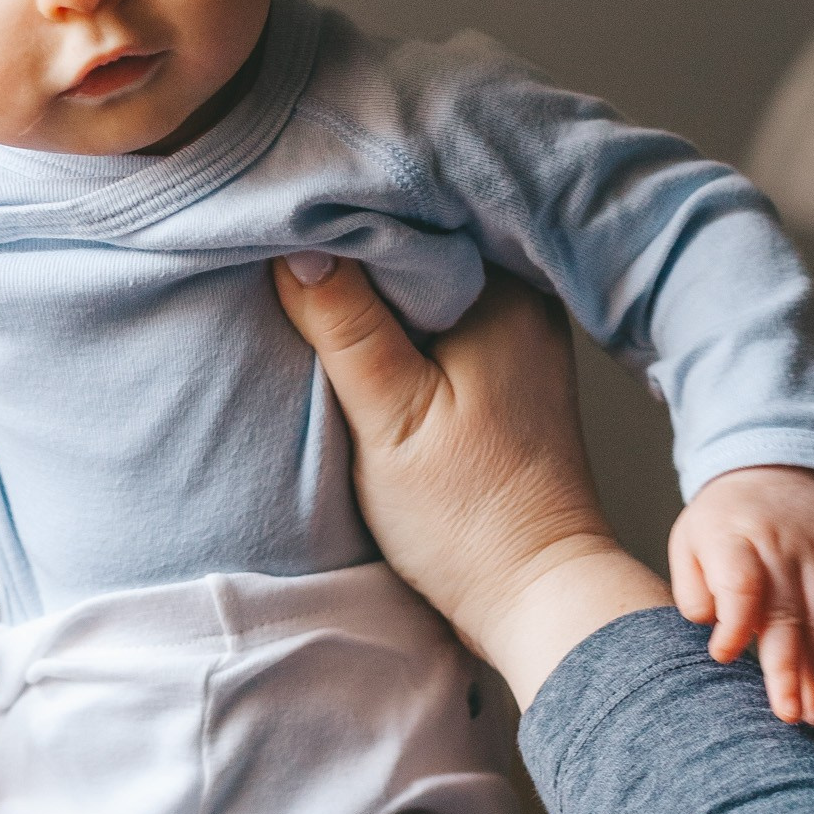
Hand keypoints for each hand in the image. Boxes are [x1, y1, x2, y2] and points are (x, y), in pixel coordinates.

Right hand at [272, 257, 671, 706]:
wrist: (535, 597)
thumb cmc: (469, 517)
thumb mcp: (390, 417)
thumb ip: (346, 327)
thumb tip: (296, 245)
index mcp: (505, 293)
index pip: (405, 219)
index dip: (338, 216)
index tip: (278, 217)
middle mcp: (521, 300)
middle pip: (415, 247)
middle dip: (352, 247)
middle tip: (280, 242)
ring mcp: (515, 336)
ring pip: (421, 285)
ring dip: (370, 288)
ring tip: (304, 281)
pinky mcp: (499, 373)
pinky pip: (434, 321)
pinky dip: (393, 322)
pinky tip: (351, 332)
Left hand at [668, 465, 813, 727]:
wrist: (776, 470)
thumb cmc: (724, 521)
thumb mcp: (690, 539)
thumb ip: (694, 587)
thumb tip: (712, 629)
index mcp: (735, 539)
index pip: (741, 583)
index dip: (735, 622)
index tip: (722, 655)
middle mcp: (783, 549)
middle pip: (789, 613)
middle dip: (788, 669)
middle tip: (786, 715)